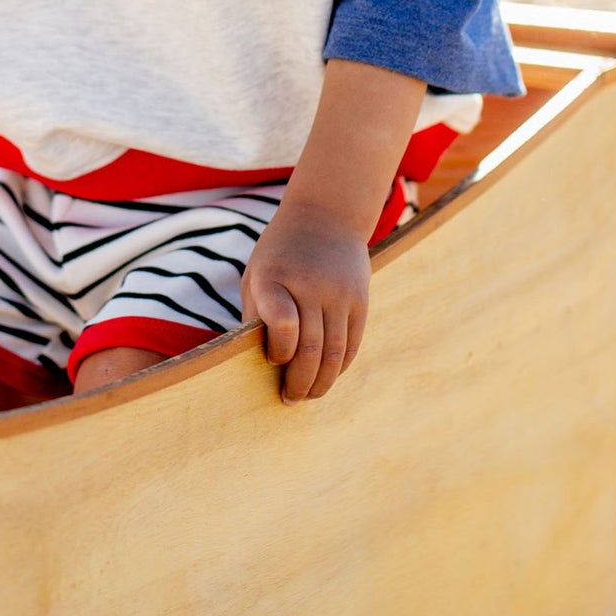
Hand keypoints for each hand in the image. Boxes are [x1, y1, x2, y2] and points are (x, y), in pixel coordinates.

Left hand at [241, 204, 369, 403]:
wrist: (326, 216)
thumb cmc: (279, 254)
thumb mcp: (256, 275)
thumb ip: (255, 316)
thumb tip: (254, 366)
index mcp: (274, 276)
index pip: (282, 326)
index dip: (277, 353)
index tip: (271, 359)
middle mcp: (310, 285)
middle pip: (310, 350)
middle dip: (298, 383)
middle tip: (289, 399)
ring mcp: (339, 293)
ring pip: (334, 354)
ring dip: (320, 383)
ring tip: (307, 395)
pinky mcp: (360, 300)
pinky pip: (351, 345)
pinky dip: (339, 367)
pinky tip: (326, 376)